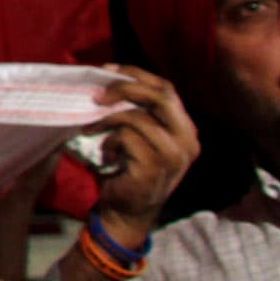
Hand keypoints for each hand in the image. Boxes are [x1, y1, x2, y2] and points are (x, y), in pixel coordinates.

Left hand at [84, 67, 198, 241]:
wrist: (127, 210)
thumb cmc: (129, 168)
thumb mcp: (138, 135)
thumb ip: (136, 110)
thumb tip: (107, 76)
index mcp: (185, 128)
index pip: (166, 88)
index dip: (136, 75)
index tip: (107, 70)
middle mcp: (187, 140)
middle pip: (160, 96)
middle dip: (124, 88)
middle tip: (97, 95)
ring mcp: (174, 154)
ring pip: (138, 117)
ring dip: (108, 119)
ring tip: (92, 128)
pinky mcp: (155, 166)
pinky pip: (126, 137)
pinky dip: (109, 141)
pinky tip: (107, 154)